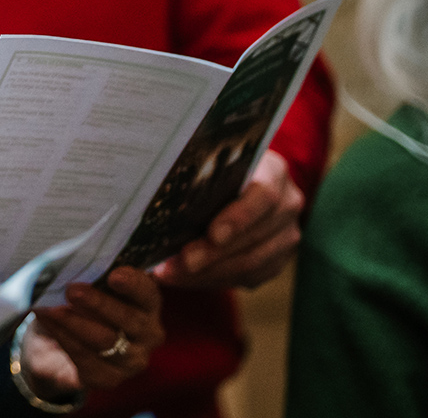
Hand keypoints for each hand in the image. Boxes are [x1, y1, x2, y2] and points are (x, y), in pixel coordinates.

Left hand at [26, 266, 164, 392]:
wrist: (52, 343)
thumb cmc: (76, 302)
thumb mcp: (83, 282)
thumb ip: (86, 274)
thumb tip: (70, 265)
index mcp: (147, 303)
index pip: (148, 293)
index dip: (134, 284)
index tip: (114, 275)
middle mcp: (148, 333)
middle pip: (129, 319)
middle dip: (99, 304)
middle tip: (72, 290)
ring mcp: (132, 360)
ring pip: (106, 341)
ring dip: (75, 322)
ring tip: (51, 308)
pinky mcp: (109, 378)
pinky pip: (86, 358)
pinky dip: (63, 337)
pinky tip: (48, 322)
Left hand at [153, 149, 303, 288]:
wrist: (232, 183)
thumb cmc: (212, 169)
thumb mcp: (208, 165)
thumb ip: (196, 178)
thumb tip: (156, 196)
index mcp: (273, 171)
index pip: (264, 195)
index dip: (239, 217)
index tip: (212, 235)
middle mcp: (287, 204)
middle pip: (255, 235)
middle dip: (213, 254)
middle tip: (176, 264)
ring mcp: (286, 234)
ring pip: (252, 263)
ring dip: (207, 272)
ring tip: (171, 273)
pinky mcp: (277, 260)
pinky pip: (249, 277)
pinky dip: (213, 279)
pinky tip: (185, 278)